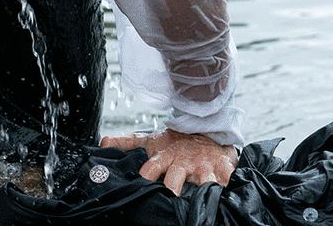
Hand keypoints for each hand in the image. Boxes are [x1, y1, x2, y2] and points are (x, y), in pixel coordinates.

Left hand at [100, 129, 236, 194]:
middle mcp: (183, 162)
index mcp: (165, 156)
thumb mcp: (151, 141)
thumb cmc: (177, 141)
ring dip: (203, 190)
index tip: (142, 184)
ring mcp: (203, 166)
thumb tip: (103, 143)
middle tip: (170, 199)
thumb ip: (127, 143)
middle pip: (175, 180)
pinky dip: (229, 187)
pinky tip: (227, 196)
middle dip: (172, 189)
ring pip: (203, 182)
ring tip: (200, 203)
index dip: (146, 175)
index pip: (151, 168)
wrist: (207, 131)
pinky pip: (228, 180)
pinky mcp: (223, 168)